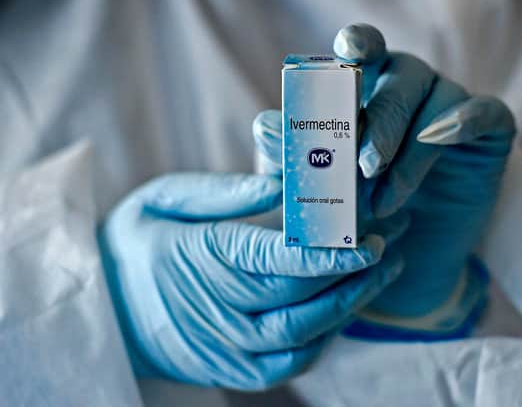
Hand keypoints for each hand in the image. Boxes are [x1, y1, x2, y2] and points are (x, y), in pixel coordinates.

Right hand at [98, 172, 406, 388]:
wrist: (104, 309)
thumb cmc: (137, 242)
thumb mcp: (165, 198)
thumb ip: (224, 192)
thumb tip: (282, 181)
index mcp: (197, 260)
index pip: (272, 259)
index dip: (325, 251)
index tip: (366, 237)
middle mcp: (214, 311)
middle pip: (297, 296)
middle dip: (350, 271)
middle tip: (387, 240)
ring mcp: (224, 348)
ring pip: (301, 336)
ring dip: (348, 303)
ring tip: (383, 270)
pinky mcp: (234, 371)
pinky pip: (292, 362)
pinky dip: (326, 334)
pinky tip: (346, 303)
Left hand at [253, 24, 514, 330]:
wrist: (412, 256)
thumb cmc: (358, 213)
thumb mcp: (322, 191)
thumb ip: (296, 158)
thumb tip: (265, 126)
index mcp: (367, 89)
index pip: (361, 52)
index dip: (355, 46)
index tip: (346, 56)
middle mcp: (408, 88)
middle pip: (397, 79)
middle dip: (378, 122)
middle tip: (363, 167)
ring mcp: (450, 105)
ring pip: (437, 100)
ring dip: (409, 151)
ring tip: (384, 203)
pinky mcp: (489, 130)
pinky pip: (485, 112)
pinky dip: (465, 120)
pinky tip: (442, 136)